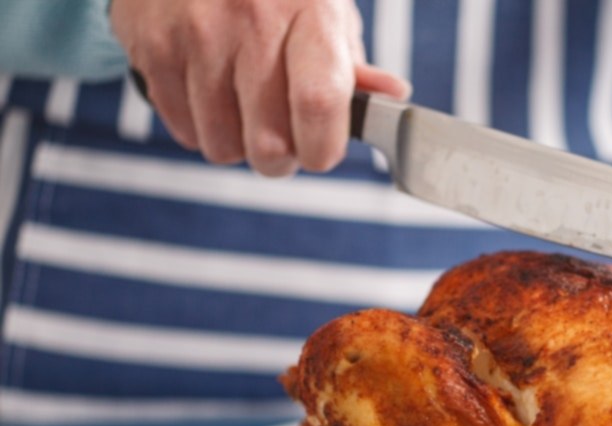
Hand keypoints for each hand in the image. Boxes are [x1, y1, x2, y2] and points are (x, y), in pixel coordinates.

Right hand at [110, 0, 409, 175]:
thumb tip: (394, 99)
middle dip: (280, 160)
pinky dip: (199, 127)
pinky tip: (209, 94)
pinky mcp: (152, 45)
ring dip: (237, 145)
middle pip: (267, 142)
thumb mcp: (324, 10)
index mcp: (310, 12)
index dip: (321, 149)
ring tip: (242, 110)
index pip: (318, 105)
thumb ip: (353, 65)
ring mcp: (197, 33)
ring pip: (222, 146)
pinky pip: (182, 129)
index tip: (321, 153)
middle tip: (280, 139)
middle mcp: (252, 21)